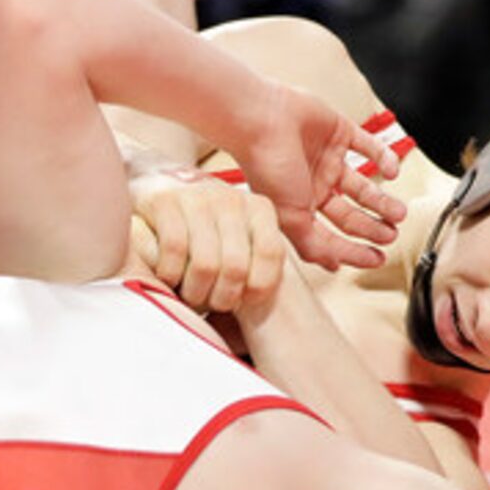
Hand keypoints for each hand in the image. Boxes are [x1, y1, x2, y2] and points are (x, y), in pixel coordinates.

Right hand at [124, 172, 294, 316]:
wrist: (157, 185)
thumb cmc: (204, 226)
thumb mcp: (240, 234)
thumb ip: (266, 254)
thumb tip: (332, 263)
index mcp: (259, 207)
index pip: (271, 253)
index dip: (258, 287)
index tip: (244, 301)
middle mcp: (231, 199)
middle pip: (236, 266)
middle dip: (222, 297)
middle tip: (213, 304)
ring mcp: (197, 198)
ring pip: (205, 263)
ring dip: (196, 291)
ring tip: (192, 295)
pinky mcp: (165, 202)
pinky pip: (174, 251)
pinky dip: (171, 275)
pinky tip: (170, 278)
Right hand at [217, 80, 406, 271]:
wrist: (262, 119)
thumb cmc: (266, 166)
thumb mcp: (289, 217)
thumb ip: (311, 244)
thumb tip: (333, 266)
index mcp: (299, 208)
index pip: (332, 236)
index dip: (355, 250)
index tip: (377, 258)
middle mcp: (314, 185)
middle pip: (351, 214)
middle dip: (373, 228)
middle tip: (392, 235)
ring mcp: (328, 159)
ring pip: (363, 185)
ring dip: (383, 200)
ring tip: (399, 212)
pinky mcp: (339, 132)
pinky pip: (369, 147)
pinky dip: (385, 160)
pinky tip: (393, 173)